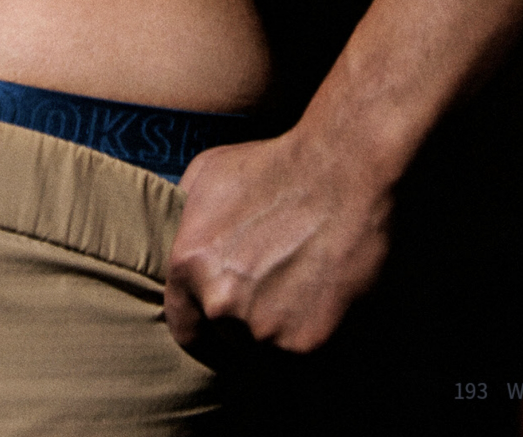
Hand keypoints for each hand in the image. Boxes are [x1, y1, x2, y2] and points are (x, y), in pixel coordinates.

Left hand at [164, 126, 392, 359]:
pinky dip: (315, 339)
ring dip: (282, 336)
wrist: (344, 169)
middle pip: (229, 342)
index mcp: (188, 265)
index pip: (185, 329)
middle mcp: (219, 303)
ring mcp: (263, 328)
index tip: (228, 323)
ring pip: (267, 355)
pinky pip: (304, 359)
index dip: (208, 327)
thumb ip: (185, 216)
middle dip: (248, 326)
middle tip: (276, 299)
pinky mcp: (307, 344)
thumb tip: (178, 236)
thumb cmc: (277, 163)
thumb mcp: (209, 171)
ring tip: (305, 296)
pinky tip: (327, 303)